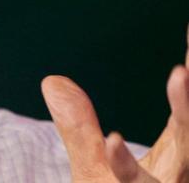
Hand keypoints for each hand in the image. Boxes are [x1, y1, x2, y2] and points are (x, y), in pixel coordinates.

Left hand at [41, 28, 188, 181]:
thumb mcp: (94, 168)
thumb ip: (78, 128)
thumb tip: (51, 81)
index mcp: (173, 156)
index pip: (185, 108)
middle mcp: (179, 169)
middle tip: (188, 58)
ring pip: (185, 150)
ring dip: (186, 110)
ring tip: (181, 73)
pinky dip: (124, 164)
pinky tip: (112, 139)